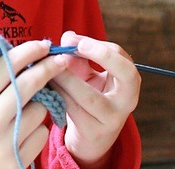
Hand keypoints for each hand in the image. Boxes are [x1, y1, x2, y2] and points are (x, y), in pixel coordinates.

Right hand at [0, 40, 61, 168]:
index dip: (28, 52)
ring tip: (20, 112)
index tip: (43, 45)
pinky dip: (36, 129)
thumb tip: (27, 58)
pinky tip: (21, 133)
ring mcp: (4, 145)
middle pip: (28, 85)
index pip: (7, 67)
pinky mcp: (17, 164)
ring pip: (39, 110)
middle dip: (47, 68)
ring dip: (38, 104)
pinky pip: (41, 135)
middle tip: (60, 59)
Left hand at [50, 32, 140, 168]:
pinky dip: (57, 92)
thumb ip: (78, 54)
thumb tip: (68, 37)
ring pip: (90, 95)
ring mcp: (112, 119)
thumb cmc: (89, 95)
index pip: (122, 57)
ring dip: (66, 77)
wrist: (90, 137)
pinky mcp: (93, 131)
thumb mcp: (86, 73)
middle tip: (76, 45)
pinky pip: (73, 108)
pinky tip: (46, 83)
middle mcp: (127, 100)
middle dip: (102, 55)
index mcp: (128, 81)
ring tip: (49, 65)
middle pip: (127, 74)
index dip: (99, 46)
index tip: (76, 41)